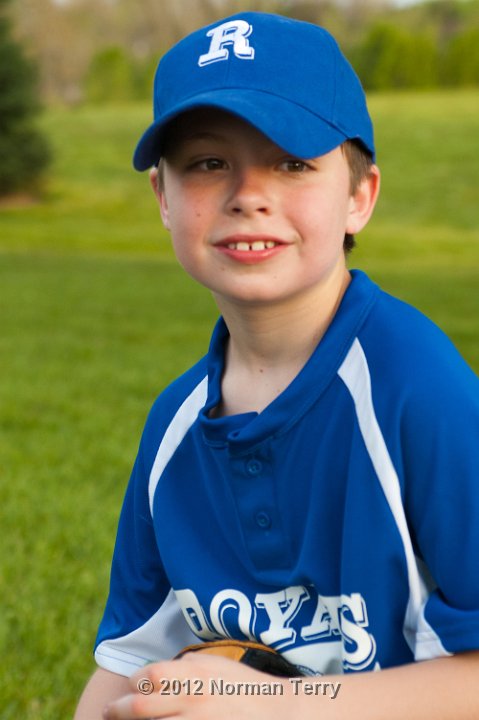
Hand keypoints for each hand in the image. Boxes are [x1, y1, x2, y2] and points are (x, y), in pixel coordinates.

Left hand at [102, 651, 298, 718]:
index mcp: (193, 674)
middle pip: (139, 707)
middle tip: (109, 711)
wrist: (277, 712)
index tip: (129, 687)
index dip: (134, 682)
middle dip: (118, 710)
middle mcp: (190, 700)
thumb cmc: (244, 685)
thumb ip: (187, 664)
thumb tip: (163, 670)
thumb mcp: (215, 663)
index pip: (147, 677)